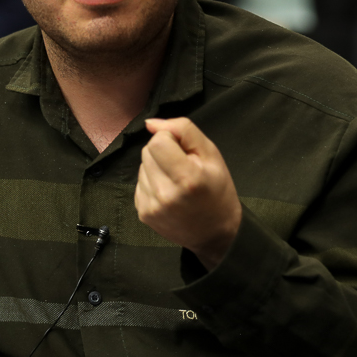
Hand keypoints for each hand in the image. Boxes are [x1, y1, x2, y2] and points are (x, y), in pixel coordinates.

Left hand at [134, 117, 241, 270]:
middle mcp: (165, 194)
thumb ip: (183, 130)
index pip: (157, 141)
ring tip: (176, 182)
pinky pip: (139, 183)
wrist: (215, 234)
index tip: (185, 152)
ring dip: (156, 168)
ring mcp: (151, 206)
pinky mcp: (143, 213)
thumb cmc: (217, 190)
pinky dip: (152, 183)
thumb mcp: (211, 154)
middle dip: (163, 153)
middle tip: (182, 167)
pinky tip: (168, 192)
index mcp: (186, 178)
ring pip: (142, 166)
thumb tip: (150, 123)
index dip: (171, 139)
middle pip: (147, 152)